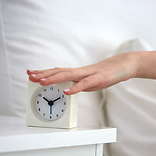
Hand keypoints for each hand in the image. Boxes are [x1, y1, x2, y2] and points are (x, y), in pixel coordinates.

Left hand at [27, 52, 142, 94]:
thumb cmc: (109, 73)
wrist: (125, 64)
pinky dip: (75, 88)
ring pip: (69, 75)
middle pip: (59, 72)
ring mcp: (90, 74)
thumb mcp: (92, 81)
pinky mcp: (99, 79)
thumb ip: (80, 85)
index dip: (44, 73)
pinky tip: (67, 91)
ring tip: (42, 82)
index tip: (32, 73)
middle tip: (30, 76)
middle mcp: (81, 72)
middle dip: (44, 74)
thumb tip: (69, 89)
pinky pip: (85, 84)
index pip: (58, 72)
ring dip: (54, 79)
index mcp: (79, 73)